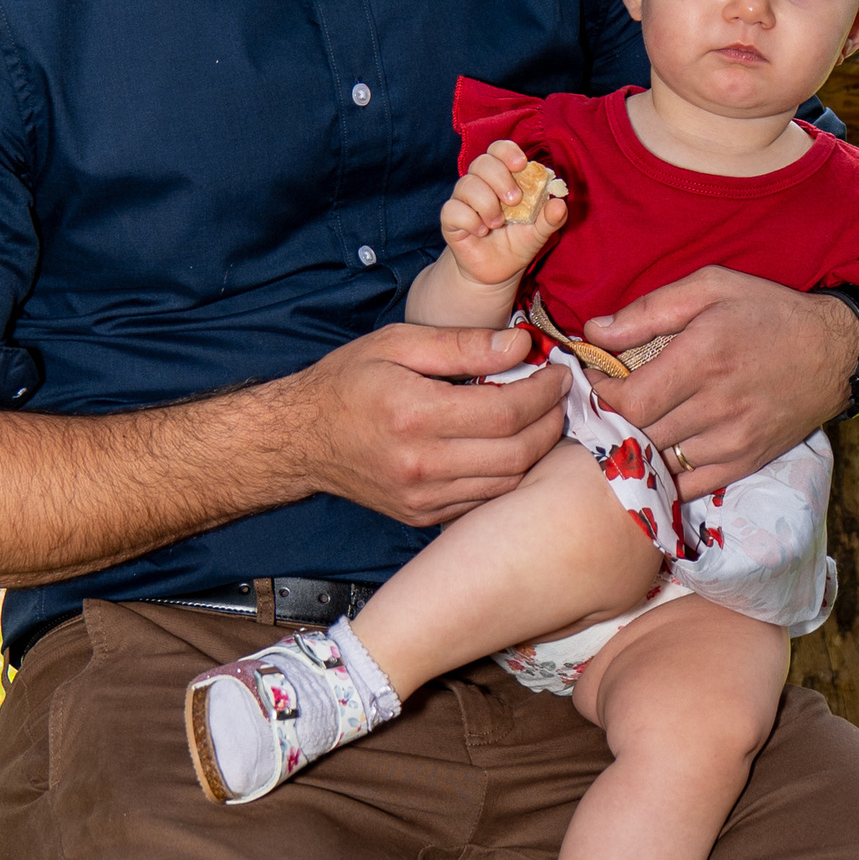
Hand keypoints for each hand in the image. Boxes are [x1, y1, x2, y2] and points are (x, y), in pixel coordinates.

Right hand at [281, 321, 565, 522]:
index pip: (506, 411)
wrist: (301, 441)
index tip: (556, 374)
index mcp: (415, 415)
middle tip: (558, 397)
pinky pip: (484, 500)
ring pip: (508, 482)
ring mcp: (423, 498)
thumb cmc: (347, 384)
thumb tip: (520, 343)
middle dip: (551, 422)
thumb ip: (462, 344)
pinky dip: (508, 475)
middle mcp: (421, 464)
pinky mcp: (423, 516)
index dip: (543, 392)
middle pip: (517, 452)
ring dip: (537, 451)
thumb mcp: (397, 344)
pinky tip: (510, 447)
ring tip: (541, 419)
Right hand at [440, 138, 567, 291]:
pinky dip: (470, 220)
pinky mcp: (451, 219)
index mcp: (502, 178)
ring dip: (487, 203)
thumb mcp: (539, 233)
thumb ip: (550, 218)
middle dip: (500, 178)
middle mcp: (480, 183)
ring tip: (497, 223)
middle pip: (482, 162)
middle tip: (515, 200)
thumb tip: (560, 203)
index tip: (521, 164)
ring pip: (466, 184)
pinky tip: (481, 231)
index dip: (507, 152)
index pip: (498, 150)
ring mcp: (463, 200)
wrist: (497, 272)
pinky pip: (452, 209)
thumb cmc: (517, 244)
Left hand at [588, 270, 858, 496]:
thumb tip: (594, 331)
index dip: (600, 396)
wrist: (835, 352)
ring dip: (636, 447)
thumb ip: (650, 310)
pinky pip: (689, 486)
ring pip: (659, 461)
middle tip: (606, 402)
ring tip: (631, 425)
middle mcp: (717, 405)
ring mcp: (733, 440)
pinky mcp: (745, 462)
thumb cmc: (769, 313)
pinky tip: (658, 454)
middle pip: (640, 433)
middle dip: (612, 419)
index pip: (629, 401)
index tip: (595, 381)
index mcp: (703, 358)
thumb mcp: (712, 287)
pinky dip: (664, 476)